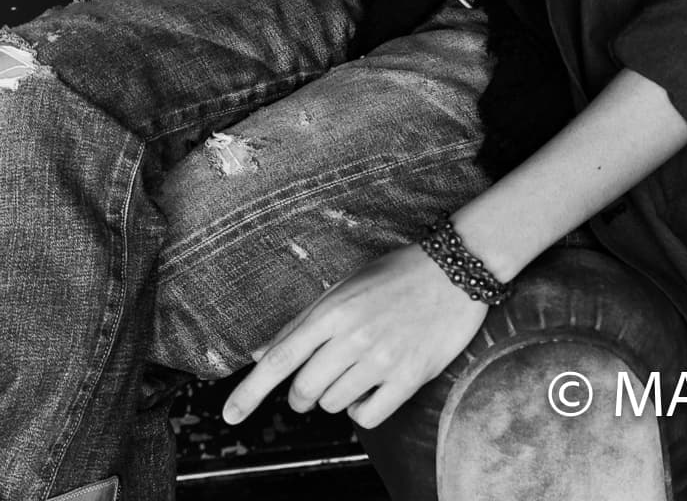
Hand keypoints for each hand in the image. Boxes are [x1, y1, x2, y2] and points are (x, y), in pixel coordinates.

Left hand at [222, 243, 486, 429]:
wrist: (456, 269)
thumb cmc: (397, 274)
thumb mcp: (345, 287)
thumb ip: (301, 323)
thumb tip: (258, 355)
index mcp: (334, 310)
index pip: (280, 359)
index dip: (249, 392)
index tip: (230, 415)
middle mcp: (354, 336)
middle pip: (303, 390)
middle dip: (302, 395)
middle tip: (315, 384)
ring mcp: (383, 357)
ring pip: (334, 404)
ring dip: (337, 397)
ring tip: (358, 371)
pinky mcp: (410, 375)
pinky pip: (367, 416)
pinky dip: (362, 410)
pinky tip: (372, 389)